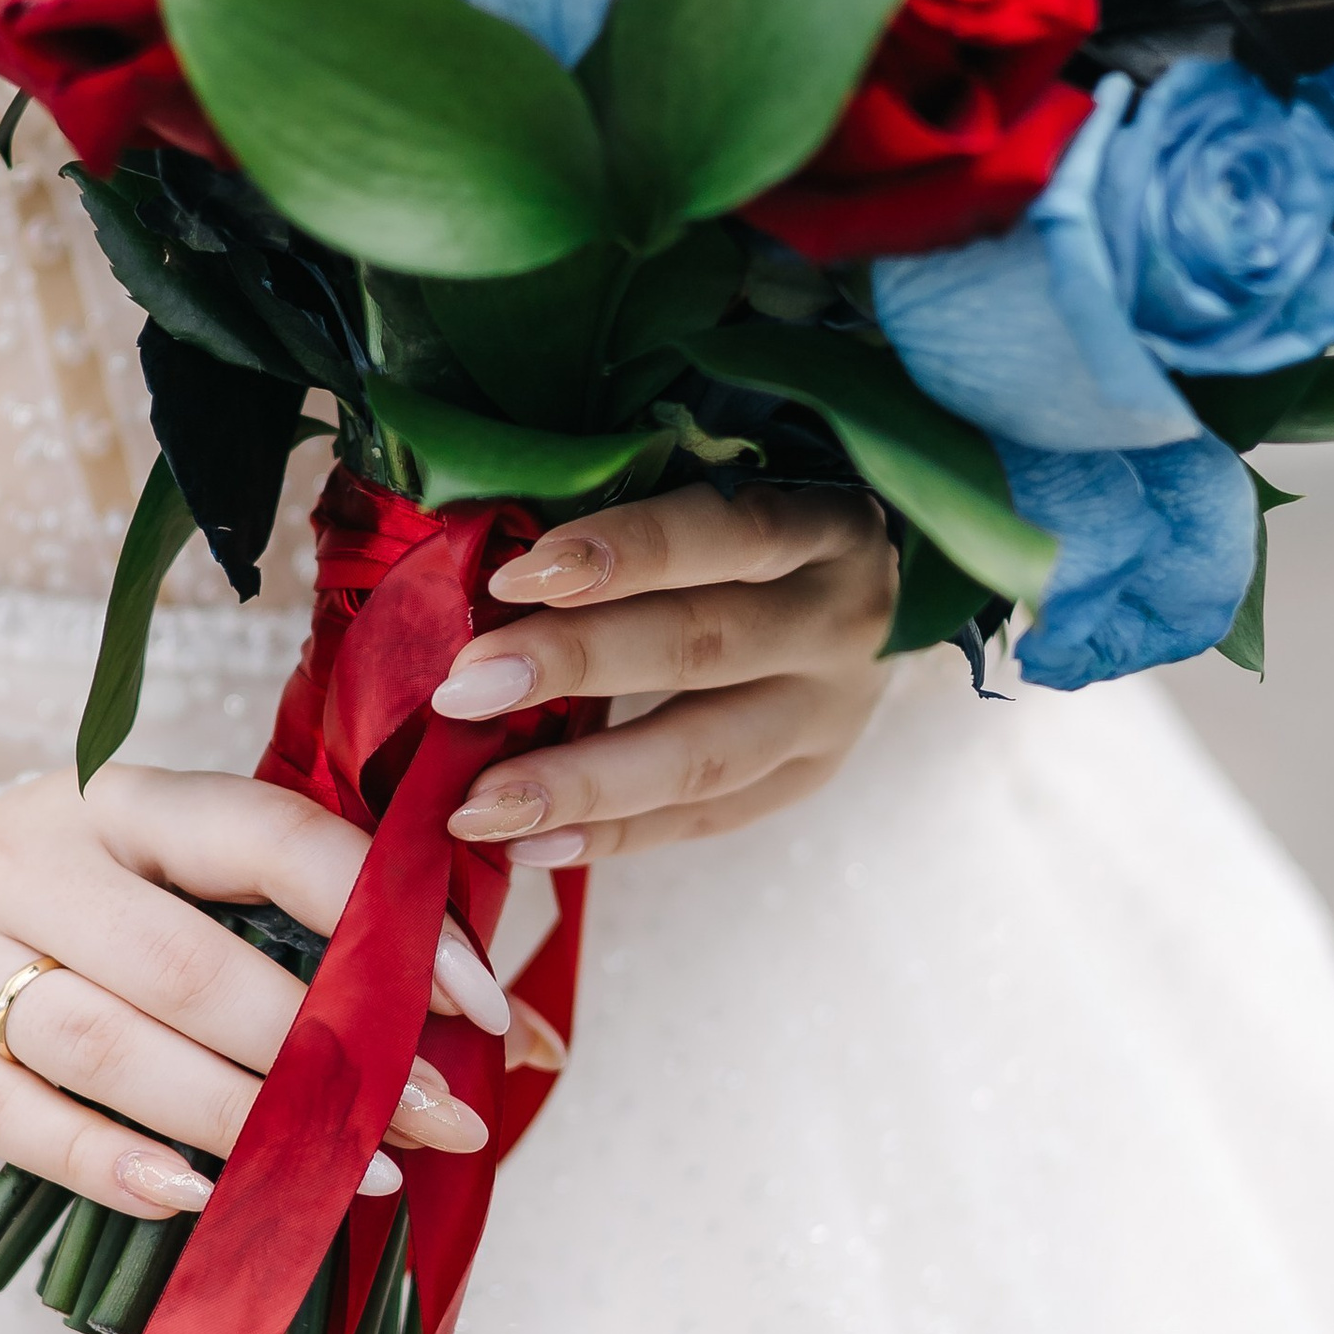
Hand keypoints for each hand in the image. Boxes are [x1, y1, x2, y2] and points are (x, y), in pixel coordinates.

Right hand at [0, 763, 509, 1212]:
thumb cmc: (77, 906)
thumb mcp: (175, 880)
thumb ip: (315, 936)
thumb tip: (529, 1034)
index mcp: (118, 798)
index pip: (265, 836)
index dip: (378, 918)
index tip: (478, 1006)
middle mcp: (23, 854)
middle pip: (189, 963)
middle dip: (325, 1054)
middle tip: (433, 1122)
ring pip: (104, 1045)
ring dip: (237, 1120)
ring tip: (345, 1176)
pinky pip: (13, 1116)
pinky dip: (116, 1163)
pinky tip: (206, 1198)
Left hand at [431, 484, 896, 863]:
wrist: (869, 595)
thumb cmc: (752, 530)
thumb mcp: (724, 488)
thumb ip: (631, 521)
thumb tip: (486, 559)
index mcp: (822, 526)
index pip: (724, 533)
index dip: (623, 551)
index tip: (513, 576)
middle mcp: (838, 621)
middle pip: (701, 646)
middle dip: (573, 666)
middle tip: (465, 691)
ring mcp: (830, 713)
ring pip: (703, 756)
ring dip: (581, 781)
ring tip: (480, 805)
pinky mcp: (807, 778)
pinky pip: (702, 818)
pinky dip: (611, 834)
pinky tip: (529, 846)